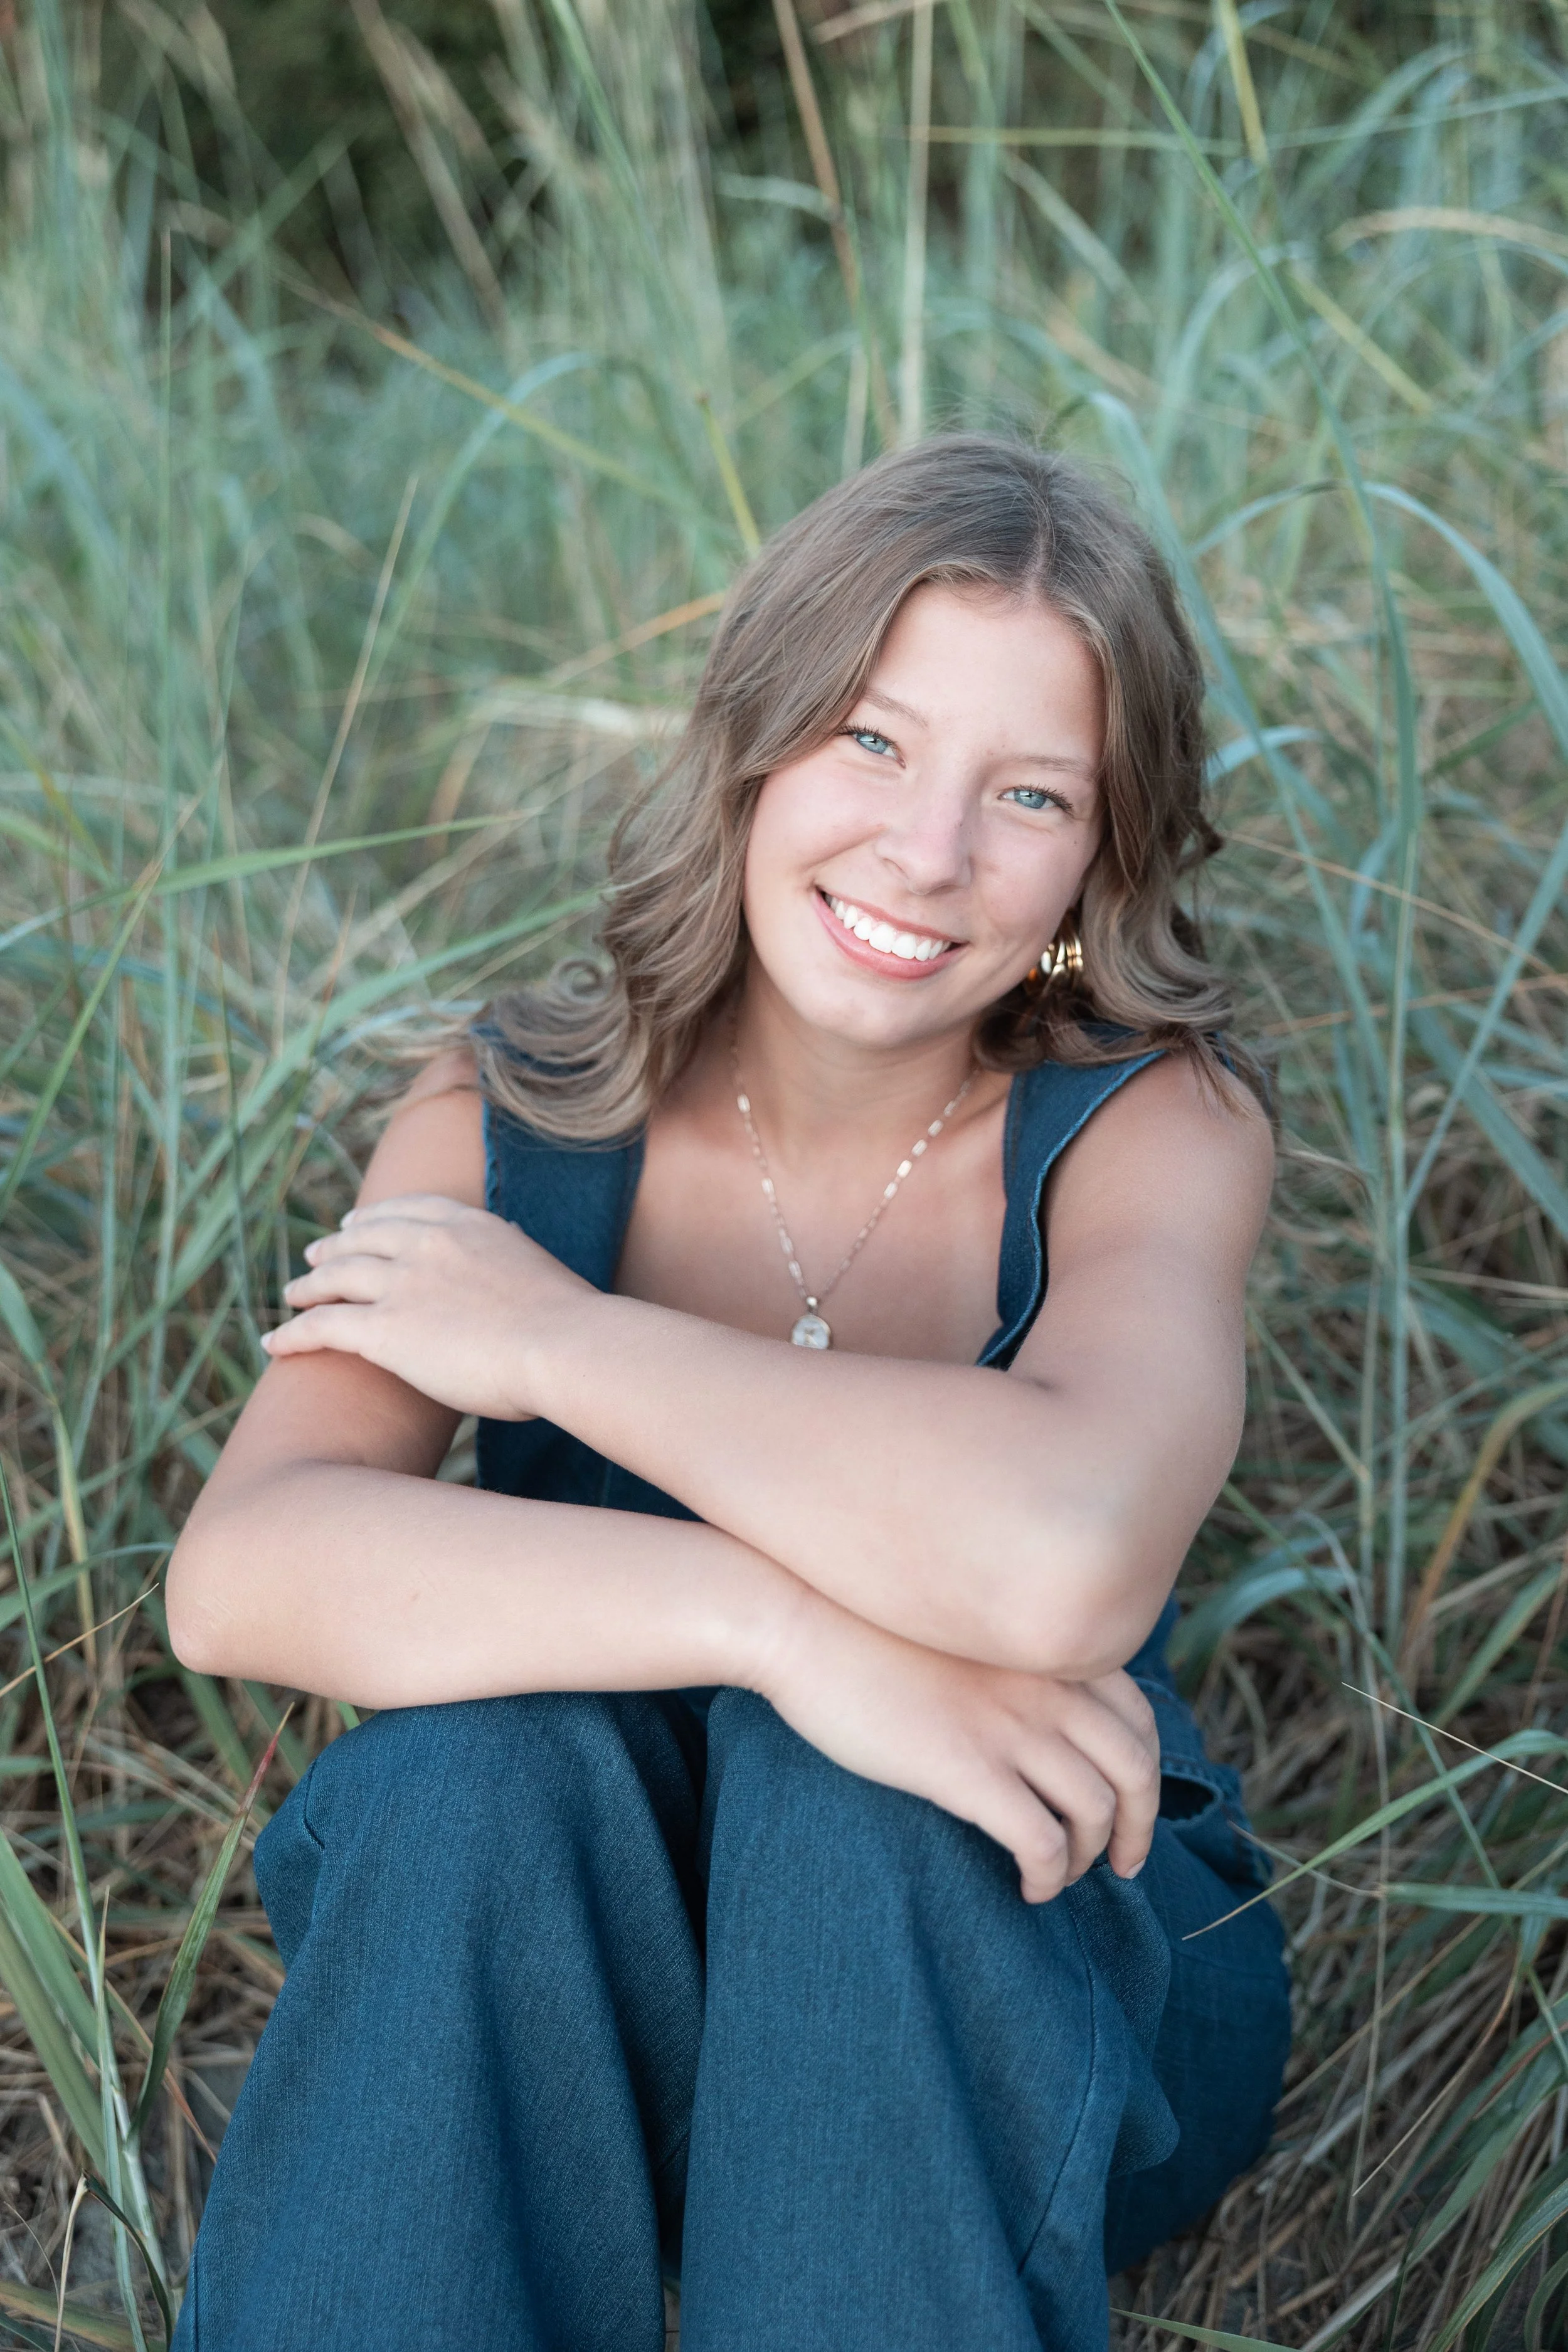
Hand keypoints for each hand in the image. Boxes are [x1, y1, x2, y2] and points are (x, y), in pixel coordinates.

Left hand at [263, 1194, 589, 1418]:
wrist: (563, 1343)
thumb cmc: (567, 1321)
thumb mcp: (536, 1269)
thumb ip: (510, 1259)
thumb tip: (515, 1256)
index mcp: (466, 1223)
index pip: (406, 1209)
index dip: (373, 1218)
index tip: (358, 1224)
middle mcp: (426, 1243)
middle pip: (362, 1238)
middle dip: (333, 1247)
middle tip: (315, 1258)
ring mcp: (401, 1283)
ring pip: (335, 1277)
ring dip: (308, 1287)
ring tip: (293, 1296)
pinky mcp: (384, 1329)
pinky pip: (322, 1325)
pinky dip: (293, 1332)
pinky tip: (275, 1344)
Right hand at [758, 1584, 1160, 1901]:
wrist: (800, 1617)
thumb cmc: (864, 1625)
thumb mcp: (962, 1630)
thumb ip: (1009, 1663)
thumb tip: (1028, 1717)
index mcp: (1044, 1648)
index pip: (1137, 1717)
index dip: (1145, 1772)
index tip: (1131, 1806)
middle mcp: (1045, 1683)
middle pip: (1135, 1768)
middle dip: (1140, 1826)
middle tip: (1124, 1865)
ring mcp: (1011, 1725)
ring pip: (1096, 1811)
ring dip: (1090, 1857)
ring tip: (1062, 1875)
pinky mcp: (968, 1769)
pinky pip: (1043, 1842)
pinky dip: (1050, 1875)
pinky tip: (1028, 1888)